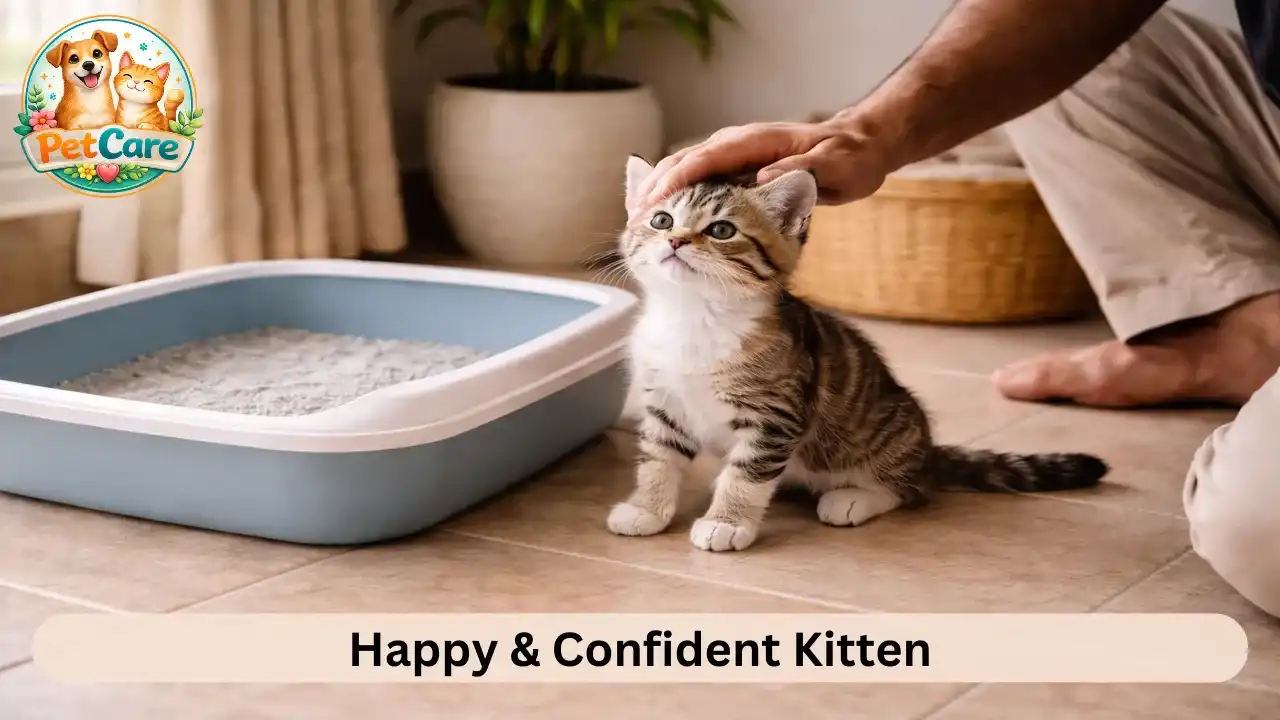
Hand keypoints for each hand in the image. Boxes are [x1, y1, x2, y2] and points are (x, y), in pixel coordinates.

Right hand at [631, 119, 892, 213]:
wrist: (858, 150)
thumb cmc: (849, 160)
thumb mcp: (835, 167)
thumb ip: (803, 172)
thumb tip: (765, 180)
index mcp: (755, 143)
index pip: (705, 158)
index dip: (676, 179)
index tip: (655, 203)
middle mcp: (737, 146)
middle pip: (684, 162)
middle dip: (657, 188)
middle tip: (636, 220)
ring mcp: (734, 157)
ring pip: (685, 170)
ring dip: (661, 193)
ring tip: (639, 222)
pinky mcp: (735, 171)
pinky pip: (696, 180)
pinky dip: (675, 196)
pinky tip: (662, 216)